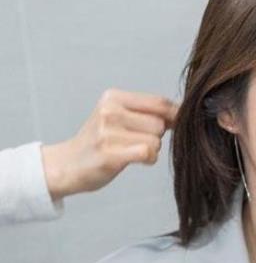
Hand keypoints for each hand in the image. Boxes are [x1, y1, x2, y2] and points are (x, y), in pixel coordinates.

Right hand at [40, 88, 178, 198]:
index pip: (159, 101)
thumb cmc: (98, 143)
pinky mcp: (110, 153)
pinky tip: (135, 161)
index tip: (177, 125)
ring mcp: (108, 132)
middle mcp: (110, 111)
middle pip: (160, 123)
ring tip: (131, 152)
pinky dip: (148, 159)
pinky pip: (148, 152)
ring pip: (156, 140)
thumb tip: (181, 113)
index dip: (174, 115)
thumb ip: (145, 113)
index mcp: (113, 97)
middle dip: (156, 136)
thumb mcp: (117, 117)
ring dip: (152, 150)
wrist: (66, 165)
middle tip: (137, 143)